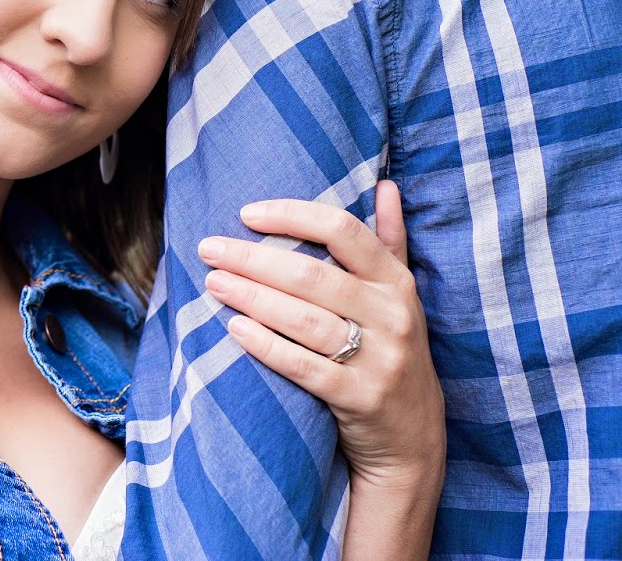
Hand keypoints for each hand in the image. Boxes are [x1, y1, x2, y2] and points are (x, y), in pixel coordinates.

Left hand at [196, 180, 444, 494]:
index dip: (292, 216)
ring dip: (252, 298)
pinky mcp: (359, 397)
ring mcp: (379, 358)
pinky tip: (234, 329)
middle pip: (312, 275)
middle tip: (209, 249)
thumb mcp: (400, 296)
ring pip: (304, 320)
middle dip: (253, 259)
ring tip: (213, 283)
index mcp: (396, 282)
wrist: (412, 436)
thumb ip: (389, 241)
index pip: (343, 230)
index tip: (246, 213)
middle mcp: (392, 315)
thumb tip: (386, 184)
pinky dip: (266, 345)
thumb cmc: (391, 350)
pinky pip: (303, 366)